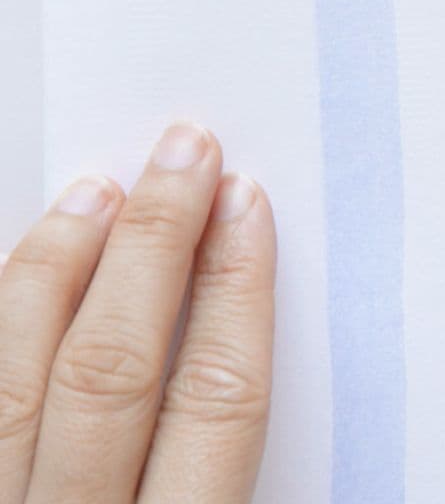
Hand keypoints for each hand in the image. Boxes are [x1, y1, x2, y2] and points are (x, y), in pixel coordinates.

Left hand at [0, 124, 275, 502]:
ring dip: (57, 270)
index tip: (246, 207)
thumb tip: (231, 318)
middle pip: (114, 368)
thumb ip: (218, 461)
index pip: (215, 399)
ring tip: (99, 191)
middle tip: (186, 159)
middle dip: (156, 246)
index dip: (235, 291)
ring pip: (12, 380)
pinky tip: (21, 269)